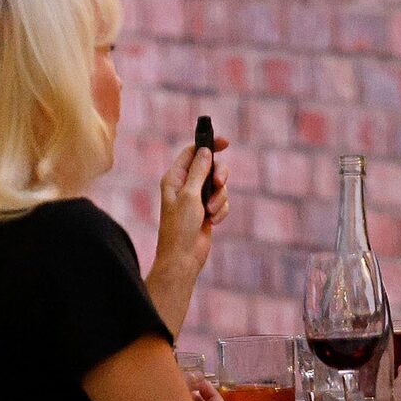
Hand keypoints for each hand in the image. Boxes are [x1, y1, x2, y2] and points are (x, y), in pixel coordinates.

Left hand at [157, 137, 228, 270]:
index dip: (208, 145)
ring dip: (219, 198)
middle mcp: (186, 186)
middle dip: (219, 176)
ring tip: (209, 212)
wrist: (183, 258)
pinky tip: (212, 222)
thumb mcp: (190, 195)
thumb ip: (198, 171)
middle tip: (218, 184)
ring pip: (219, 186)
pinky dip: (220, 211)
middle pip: (210, 167)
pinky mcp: (207, 211)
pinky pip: (222, 202)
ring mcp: (197, 199)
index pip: (192, 152)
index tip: (226, 143)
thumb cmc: (180, 227)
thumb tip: (205, 150)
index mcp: (175, 178)